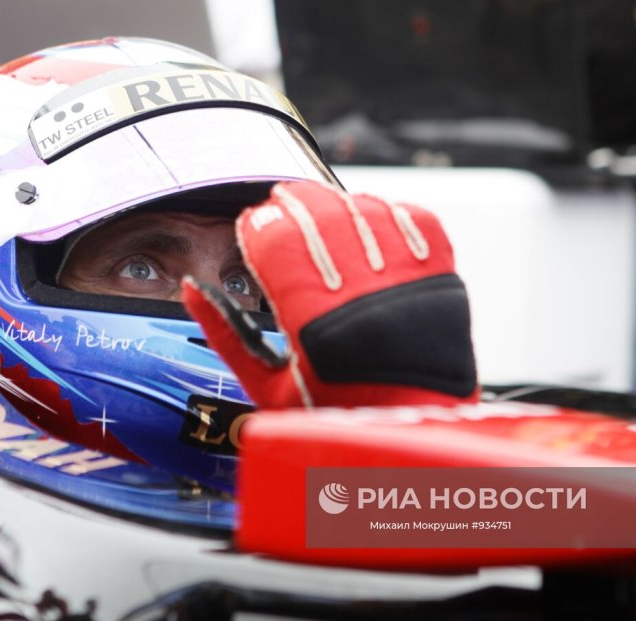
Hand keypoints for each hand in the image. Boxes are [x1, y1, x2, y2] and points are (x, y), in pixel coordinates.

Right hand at [182, 180, 477, 408]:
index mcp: (316, 326)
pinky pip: (415, 220)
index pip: (276, 242)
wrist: (412, 433)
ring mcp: (407, 286)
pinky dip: (388, 211)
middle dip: (291, 203)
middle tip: (280, 207)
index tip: (252, 228)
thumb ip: (227, 336)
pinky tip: (368, 221)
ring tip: (320, 213)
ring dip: (336, 204)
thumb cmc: (338, 418)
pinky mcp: (441, 281)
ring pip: (365, 209)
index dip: (258, 225)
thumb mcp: (269, 387)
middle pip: (319, 215)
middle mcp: (364, 298)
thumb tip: (194, 290)